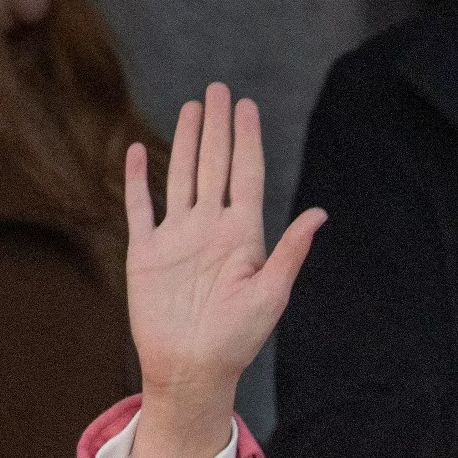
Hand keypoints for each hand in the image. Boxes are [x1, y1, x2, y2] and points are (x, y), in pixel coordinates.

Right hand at [123, 82, 325, 457]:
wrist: (192, 368)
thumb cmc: (237, 339)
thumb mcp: (271, 294)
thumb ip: (291, 251)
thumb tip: (320, 213)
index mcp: (243, 236)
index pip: (245, 176)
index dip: (247, 140)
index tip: (248, 107)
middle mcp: (210, 229)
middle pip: (214, 166)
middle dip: (218, 128)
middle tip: (221, 90)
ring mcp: (178, 238)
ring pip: (181, 176)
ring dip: (186, 143)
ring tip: (193, 109)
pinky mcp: (147, 252)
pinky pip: (140, 207)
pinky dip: (138, 179)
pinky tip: (138, 151)